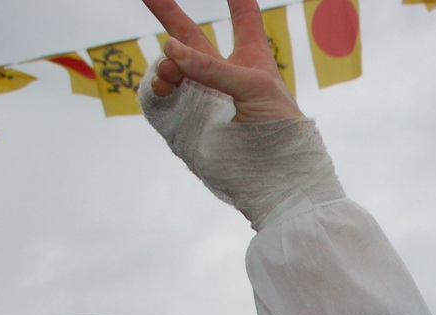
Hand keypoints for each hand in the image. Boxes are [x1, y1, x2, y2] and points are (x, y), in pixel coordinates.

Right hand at [143, 0, 302, 121]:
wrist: (272, 177)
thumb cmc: (279, 129)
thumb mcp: (254, 86)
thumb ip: (212, 67)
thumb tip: (169, 48)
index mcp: (251, 60)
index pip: (244, 19)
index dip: (238, 0)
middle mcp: (224, 75)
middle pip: (192, 37)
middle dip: (170, 14)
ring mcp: (203, 96)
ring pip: (172, 66)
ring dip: (166, 63)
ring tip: (169, 75)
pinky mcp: (187, 119)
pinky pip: (162, 95)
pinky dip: (157, 87)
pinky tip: (161, 86)